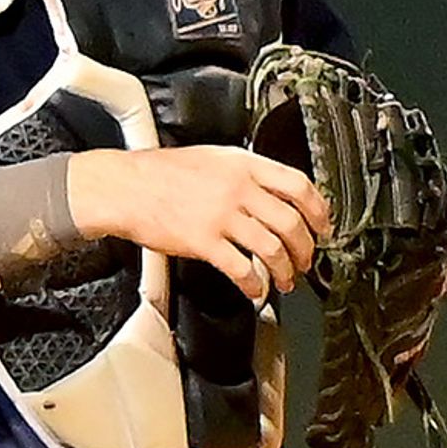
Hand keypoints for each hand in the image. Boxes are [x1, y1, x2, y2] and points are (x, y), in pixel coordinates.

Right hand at [68, 145, 328, 302]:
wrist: (123, 188)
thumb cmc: (159, 174)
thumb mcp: (213, 157)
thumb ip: (245, 172)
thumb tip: (270, 191)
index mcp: (245, 165)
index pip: (300, 187)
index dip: (319, 211)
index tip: (323, 226)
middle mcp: (239, 189)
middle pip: (291, 222)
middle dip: (305, 248)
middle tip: (305, 260)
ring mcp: (222, 216)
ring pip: (272, 247)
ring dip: (285, 269)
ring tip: (285, 280)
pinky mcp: (203, 241)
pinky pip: (240, 267)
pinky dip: (254, 284)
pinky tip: (255, 290)